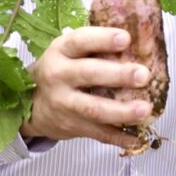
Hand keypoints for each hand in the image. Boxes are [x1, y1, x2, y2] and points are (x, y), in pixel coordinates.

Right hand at [22, 27, 154, 152]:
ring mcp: (64, 104)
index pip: (80, 41)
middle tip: (143, 75)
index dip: (102, 39)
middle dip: (118, 75)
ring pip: (93, 108)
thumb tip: (139, 41)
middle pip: (88, 74)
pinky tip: (137, 136)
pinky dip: (119, 136)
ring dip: (121, 111)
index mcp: (61, 51)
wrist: (30, 103)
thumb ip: (95, 46)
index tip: (125, 39)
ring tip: (145, 109)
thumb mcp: (69, 52)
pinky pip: (98, 133)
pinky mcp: (71, 126)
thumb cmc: (61, 70)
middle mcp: (59, 76)